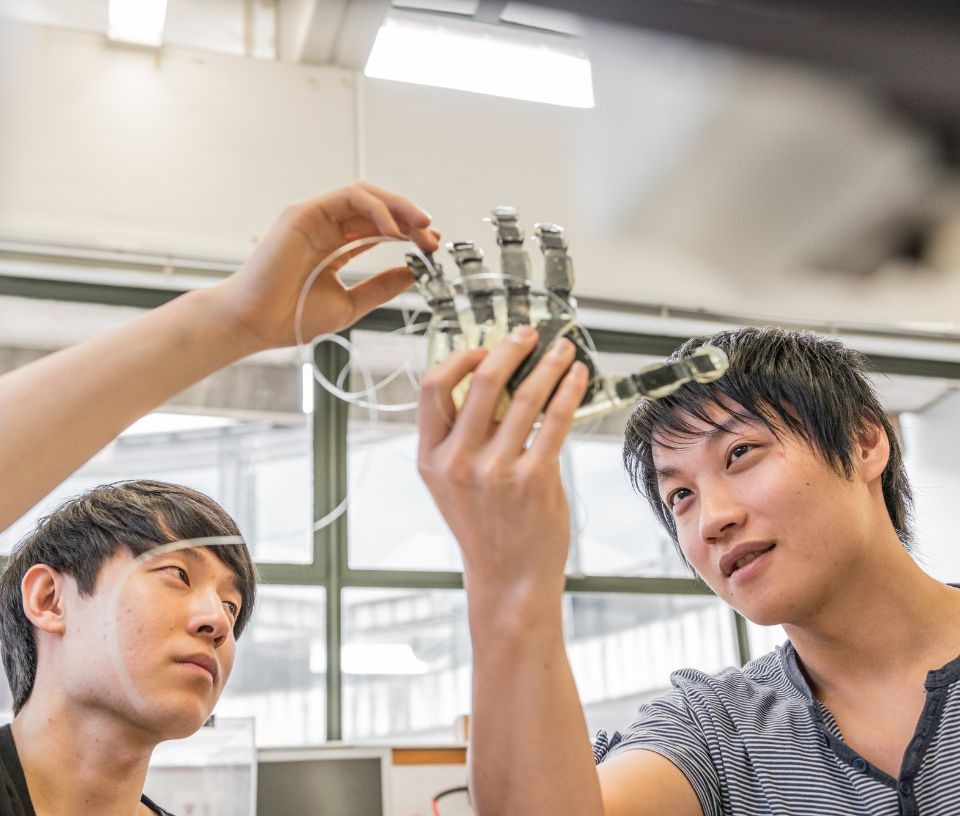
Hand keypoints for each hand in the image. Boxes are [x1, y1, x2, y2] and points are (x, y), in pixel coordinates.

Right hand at [212, 181, 439, 351]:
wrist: (256, 324)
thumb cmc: (292, 317)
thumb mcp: (351, 303)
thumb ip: (381, 287)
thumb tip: (413, 273)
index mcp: (335, 246)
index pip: (379, 229)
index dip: (409, 234)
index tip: (431, 248)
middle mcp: (326, 227)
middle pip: (378, 210)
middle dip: (411, 220)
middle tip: (434, 237)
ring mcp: (315, 217)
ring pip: (367, 196)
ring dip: (400, 207)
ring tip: (422, 227)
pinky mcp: (305, 212)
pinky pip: (349, 197)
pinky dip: (377, 209)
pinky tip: (394, 231)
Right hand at [417, 328, 589, 606]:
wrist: (508, 578)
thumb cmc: (486, 527)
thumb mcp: (454, 483)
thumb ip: (465, 437)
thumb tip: (496, 379)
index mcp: (431, 457)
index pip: (432, 388)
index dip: (461, 358)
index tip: (484, 347)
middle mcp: (457, 461)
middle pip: (482, 380)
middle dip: (512, 347)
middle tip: (530, 335)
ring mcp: (495, 470)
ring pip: (526, 395)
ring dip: (550, 365)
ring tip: (563, 351)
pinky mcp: (533, 478)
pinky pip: (555, 420)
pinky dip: (570, 391)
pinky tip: (578, 378)